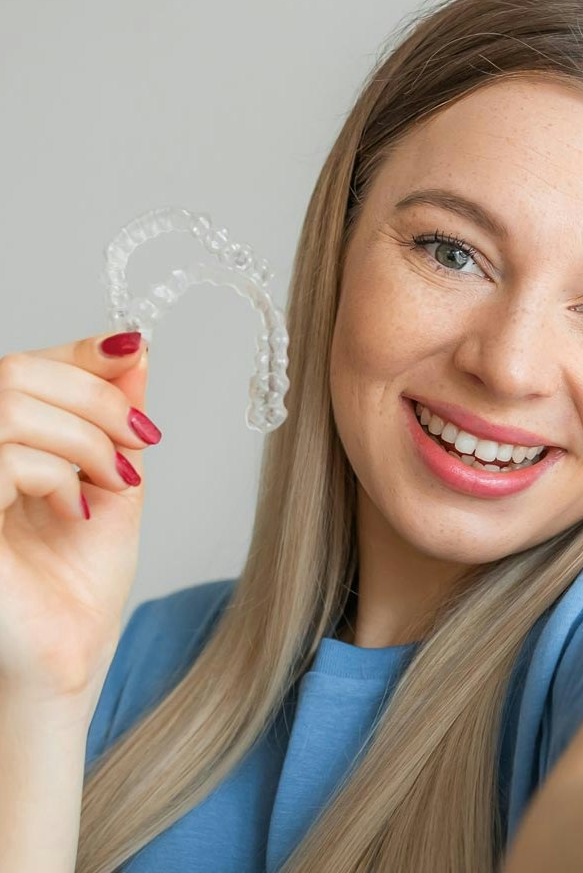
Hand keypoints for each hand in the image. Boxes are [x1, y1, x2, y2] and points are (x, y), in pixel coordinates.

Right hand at [0, 332, 158, 705]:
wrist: (66, 659)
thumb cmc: (79, 581)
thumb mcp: (112, 480)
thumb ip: (114, 418)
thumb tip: (132, 350)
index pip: (25, 365)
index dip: (78, 351)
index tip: (132, 350)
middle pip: (17, 371)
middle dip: (95, 397)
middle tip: (141, 438)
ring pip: (11, 405)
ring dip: (86, 438)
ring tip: (116, 482)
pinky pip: (3, 456)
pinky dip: (58, 473)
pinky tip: (78, 510)